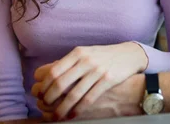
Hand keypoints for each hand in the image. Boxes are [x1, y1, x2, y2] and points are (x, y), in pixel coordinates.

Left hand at [31, 43, 147, 120]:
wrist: (128, 55)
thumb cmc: (103, 56)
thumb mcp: (86, 53)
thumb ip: (69, 63)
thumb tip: (46, 76)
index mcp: (77, 53)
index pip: (53, 71)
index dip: (44, 86)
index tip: (40, 95)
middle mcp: (86, 60)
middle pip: (60, 83)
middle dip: (50, 98)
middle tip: (46, 106)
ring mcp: (97, 70)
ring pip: (74, 94)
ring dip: (62, 108)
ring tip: (57, 116)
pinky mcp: (108, 80)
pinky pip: (89, 98)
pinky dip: (78, 109)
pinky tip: (73, 115)